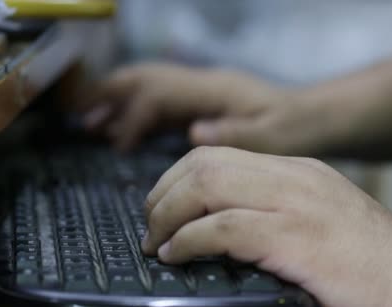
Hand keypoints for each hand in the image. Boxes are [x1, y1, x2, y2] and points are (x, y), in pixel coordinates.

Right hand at [80, 63, 339, 154]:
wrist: (313, 118)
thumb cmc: (295, 130)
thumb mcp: (274, 137)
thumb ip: (237, 133)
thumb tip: (194, 132)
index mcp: (217, 91)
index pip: (161, 93)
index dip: (134, 115)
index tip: (115, 144)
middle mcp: (204, 85)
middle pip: (148, 77)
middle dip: (111, 93)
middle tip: (79, 114)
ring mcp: (202, 91)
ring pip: (150, 85)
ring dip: (118, 99)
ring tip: (88, 121)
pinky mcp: (203, 103)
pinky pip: (160, 101)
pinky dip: (135, 111)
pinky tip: (122, 129)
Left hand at [141, 146, 391, 306]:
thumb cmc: (371, 261)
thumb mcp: (319, 218)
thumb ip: (275, 210)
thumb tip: (219, 224)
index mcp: (296, 170)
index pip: (218, 155)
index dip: (176, 178)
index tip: (163, 208)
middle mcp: (292, 177)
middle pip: (203, 164)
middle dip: (162, 194)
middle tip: (152, 227)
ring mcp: (295, 204)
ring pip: (206, 187)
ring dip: (168, 216)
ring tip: (158, 243)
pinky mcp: (296, 238)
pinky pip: (222, 228)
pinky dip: (189, 240)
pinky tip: (178, 256)